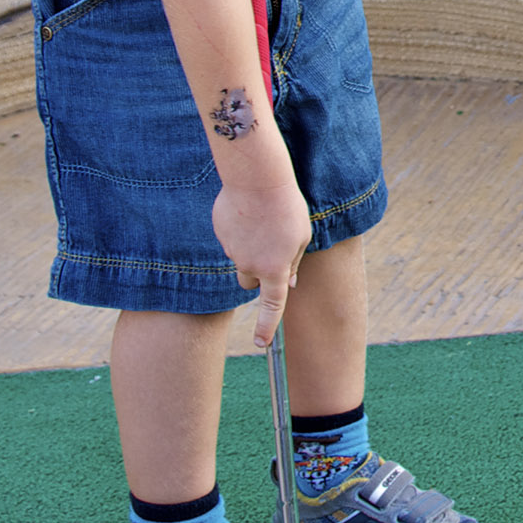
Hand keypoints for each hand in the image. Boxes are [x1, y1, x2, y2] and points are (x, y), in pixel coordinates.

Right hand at [214, 174, 312, 349]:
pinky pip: (231, 238)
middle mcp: (250, 265)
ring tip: (262, 219)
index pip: (272, 306)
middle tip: (270, 247)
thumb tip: (288, 284)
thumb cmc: (287, 206)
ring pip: (240, 258)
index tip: (260, 343)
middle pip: (249, 282)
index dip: (267, 327)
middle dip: (258, 273)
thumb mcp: (301, 236)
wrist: (257, 178)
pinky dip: (239, 230)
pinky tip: (248, 210)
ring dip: (250, 247)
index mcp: (274, 269)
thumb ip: (294, 264)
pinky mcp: (220, 233)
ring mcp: (231, 250)